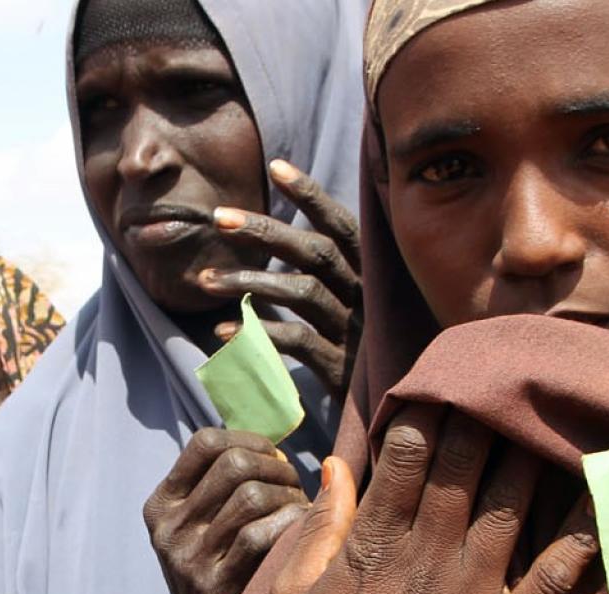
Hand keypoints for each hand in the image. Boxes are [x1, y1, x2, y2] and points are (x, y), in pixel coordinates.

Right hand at [145, 429, 308, 593]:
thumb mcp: (196, 525)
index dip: (249, 439)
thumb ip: (219, 485)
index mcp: (161, 505)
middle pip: (234, 464)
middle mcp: (168, 529)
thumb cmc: (215, 567)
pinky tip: (302, 532)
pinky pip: (262, 535)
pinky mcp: (216, 587)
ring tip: (300, 511)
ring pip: (251, 496)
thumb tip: (275, 449)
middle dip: (276, 468)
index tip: (273, 457)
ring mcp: (189, 559)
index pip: (206, 443)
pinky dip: (291, 524)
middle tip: (293, 488)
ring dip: (289, 496)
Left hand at [202, 158, 360, 401]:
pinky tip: (223, 332)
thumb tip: (269, 252)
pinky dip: (258, 334)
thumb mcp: (355, 310)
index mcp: (372, 275)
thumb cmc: (368, 354)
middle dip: (265, 230)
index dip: (311, 195)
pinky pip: (295, 342)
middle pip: (315, 251)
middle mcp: (368, 296)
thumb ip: (323, 281)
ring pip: (301, 293)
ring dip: (248, 282)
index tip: (276, 168)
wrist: (404, 412)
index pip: (342, 225)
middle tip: (218, 217)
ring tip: (205, 281)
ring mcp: (356, 331)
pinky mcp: (342, 368)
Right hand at [268, 406, 597, 593]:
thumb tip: (336, 465)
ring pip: (515, 503)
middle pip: (466, 463)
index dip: (429, 408)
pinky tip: (606, 493)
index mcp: (372, 544)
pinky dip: (584, 534)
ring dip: (534, 453)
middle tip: (507, 381)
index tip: (445, 382)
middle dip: (486, 414)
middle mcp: (426, 558)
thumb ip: (320, 528)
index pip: (407, 451)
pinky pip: (556, 576)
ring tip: (552, 415)